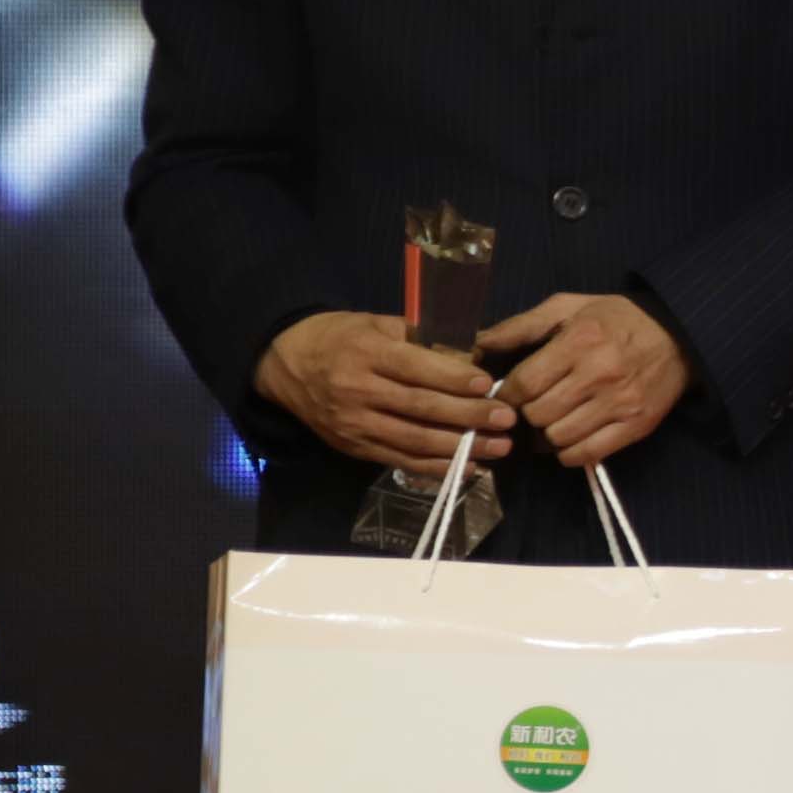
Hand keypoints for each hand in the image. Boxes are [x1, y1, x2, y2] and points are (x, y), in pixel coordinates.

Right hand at [253, 309, 518, 473]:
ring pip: (413, 440)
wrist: (284, 364)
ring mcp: (354, 424)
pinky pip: (400, 460)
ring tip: (499, 447)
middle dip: (469, 416)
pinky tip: (468, 467)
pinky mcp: (353, 447)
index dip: (455, 378)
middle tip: (508, 419)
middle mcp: (358, 391)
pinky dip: (436, 468)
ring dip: (460, 448)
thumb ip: (421, 339)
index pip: (416, 369)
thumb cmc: (341, 337)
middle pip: (420, 408)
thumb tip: (474, 355)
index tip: (489, 385)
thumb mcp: (376, 324)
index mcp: (366, 354)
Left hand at [478, 292, 693, 468]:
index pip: (524, 383)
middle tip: (529, 406)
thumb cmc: (616, 317)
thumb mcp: (568, 307)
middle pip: (538, 413)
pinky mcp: (637, 425)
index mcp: (579, 341)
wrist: (680, 333)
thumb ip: (520, 326)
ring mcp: (620, 403)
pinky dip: (569, 452)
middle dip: (525, 413)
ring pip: (559, 437)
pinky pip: (587, 454)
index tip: (506, 394)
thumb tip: (474, 344)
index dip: (505, 394)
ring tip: (550, 421)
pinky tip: (569, 437)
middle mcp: (599, 374)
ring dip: (545, 434)